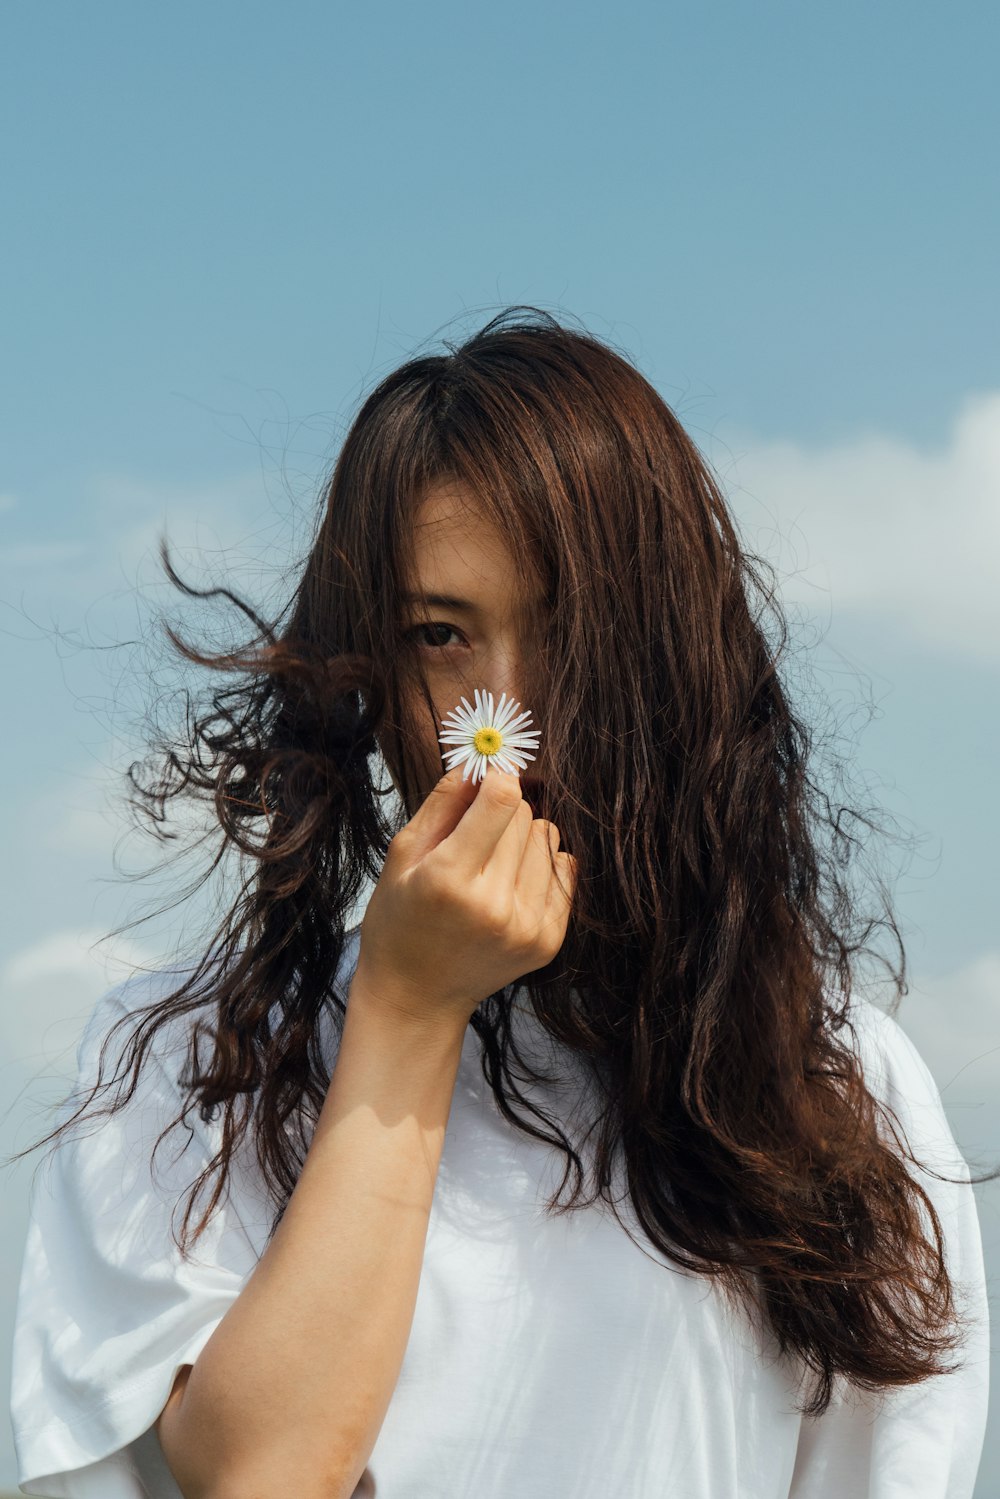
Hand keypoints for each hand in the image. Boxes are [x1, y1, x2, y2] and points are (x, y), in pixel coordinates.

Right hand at [354, 763, 577, 1026]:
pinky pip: (564, 869)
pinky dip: (541, 867)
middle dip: (501, 812)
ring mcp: (527, 927)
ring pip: (547, 838)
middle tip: (474, 838)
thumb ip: (444, 802)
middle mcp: (494, 905)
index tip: (487, 778)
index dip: (497, 778)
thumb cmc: (400, 920)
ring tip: (490, 866)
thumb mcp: (403, 855)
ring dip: (522, 840)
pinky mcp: (549, 941)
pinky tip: (511, 885)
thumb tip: (481, 760)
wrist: (418, 996)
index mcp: (450, 880)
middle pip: (525, 815)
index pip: (502, 800)